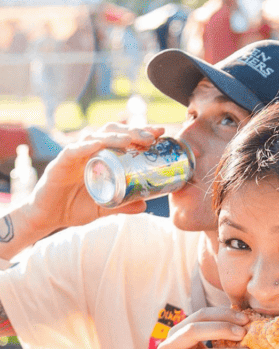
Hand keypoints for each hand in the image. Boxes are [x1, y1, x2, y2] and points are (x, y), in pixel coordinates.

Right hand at [21, 123, 165, 234]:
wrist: (48, 218)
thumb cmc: (75, 207)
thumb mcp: (105, 207)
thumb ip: (123, 205)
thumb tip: (145, 205)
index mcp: (101, 158)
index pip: (122, 138)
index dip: (140, 133)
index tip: (160, 132)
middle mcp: (88, 152)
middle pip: (111, 132)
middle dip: (132, 131)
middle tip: (152, 135)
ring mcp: (74, 156)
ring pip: (94, 137)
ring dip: (114, 136)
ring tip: (131, 139)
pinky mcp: (59, 164)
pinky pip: (72, 151)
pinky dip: (86, 146)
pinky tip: (98, 144)